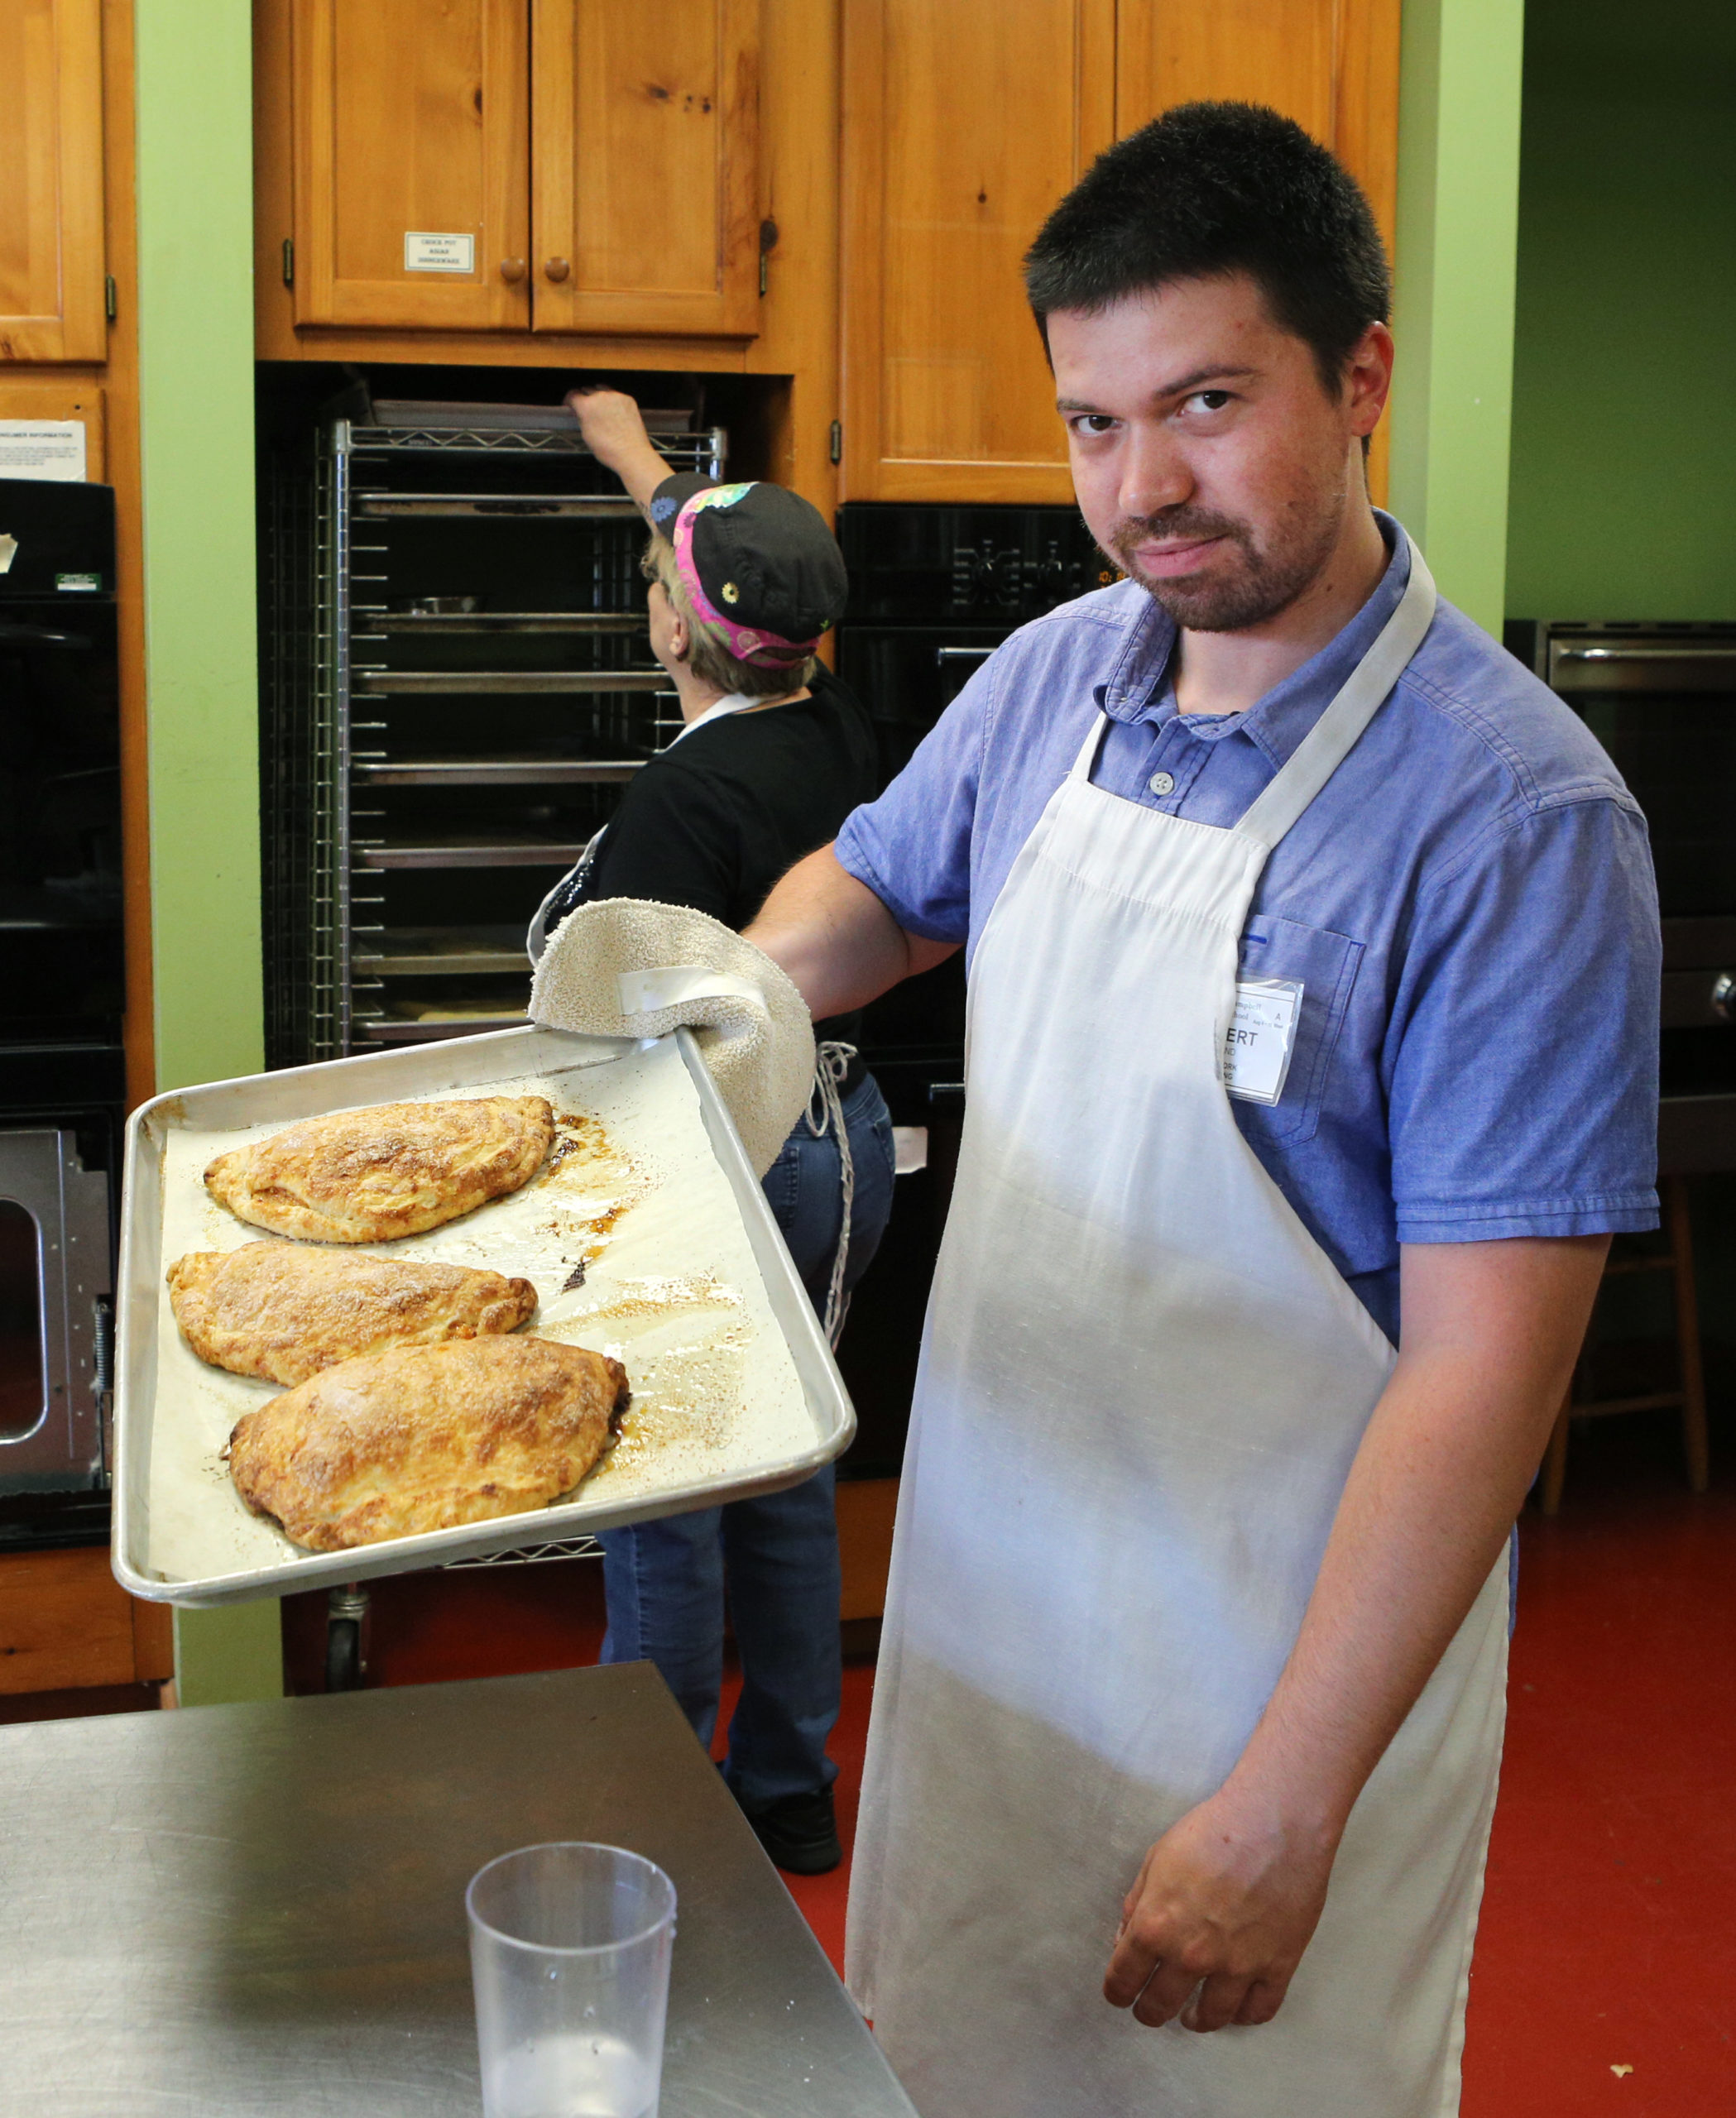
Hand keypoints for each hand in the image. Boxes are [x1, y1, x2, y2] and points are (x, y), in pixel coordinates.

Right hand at [565, 387, 649, 469]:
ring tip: (599, 408)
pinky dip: (612, 400)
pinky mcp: (628, 399)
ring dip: (598, 396)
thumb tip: (580, 413)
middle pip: (586, 389)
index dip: (569, 400)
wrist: (632, 454)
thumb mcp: (586, 435)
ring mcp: (615, 396)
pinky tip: (613, 412)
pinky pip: (616, 395)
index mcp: (586, 406)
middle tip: (585, 408)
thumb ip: (581, 418)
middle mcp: (600, 397)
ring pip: (601, 389)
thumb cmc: (609, 449)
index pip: (572, 394)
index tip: (570, 404)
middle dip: (583, 398)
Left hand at [1103, 1783, 1339, 2032]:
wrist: (1272, 1822)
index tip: (1119, 1994)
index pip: (1124, 1979)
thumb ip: (1138, 1903)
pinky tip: (1235, 2009)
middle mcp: (1191, 1956)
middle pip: (1161, 2005)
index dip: (1117, 1991)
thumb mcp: (1157, 1858)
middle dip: (1150, 2012)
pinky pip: (1257, 2011)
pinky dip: (1243, 2017)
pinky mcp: (1276, 1967)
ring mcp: (1236, 1967)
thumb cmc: (1210, 1830)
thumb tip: (1126, 1939)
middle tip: (1150, 2011)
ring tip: (1192, 2017)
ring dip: (1196, 2021)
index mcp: (1155, 1927)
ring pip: (1211, 2017)